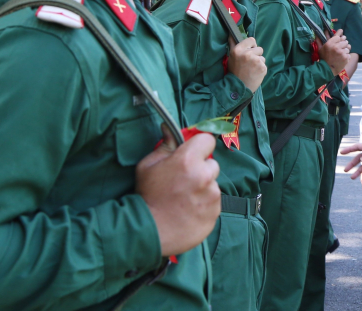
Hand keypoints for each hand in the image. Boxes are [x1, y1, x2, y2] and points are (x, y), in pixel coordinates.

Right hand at [136, 124, 220, 256]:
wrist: (148, 232)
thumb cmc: (146, 196)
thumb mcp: (148, 165)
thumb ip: (164, 145)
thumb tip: (168, 128)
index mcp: (188, 160)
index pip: (207, 140)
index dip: (199, 146)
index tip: (192, 153)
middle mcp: (204, 176)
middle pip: (212, 164)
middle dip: (201, 169)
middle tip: (184, 181)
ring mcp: (212, 196)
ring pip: (213, 185)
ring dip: (203, 189)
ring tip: (184, 200)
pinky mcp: (215, 213)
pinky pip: (214, 203)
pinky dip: (205, 206)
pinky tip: (189, 211)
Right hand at [228, 37, 265, 92]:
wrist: (238, 87)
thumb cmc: (234, 71)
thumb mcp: (231, 57)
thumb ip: (233, 44)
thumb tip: (231, 33)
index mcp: (238, 50)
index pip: (251, 40)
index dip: (251, 45)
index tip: (249, 51)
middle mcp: (247, 54)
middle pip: (259, 48)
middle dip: (255, 54)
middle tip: (249, 63)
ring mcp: (256, 61)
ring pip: (262, 57)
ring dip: (258, 62)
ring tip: (251, 69)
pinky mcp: (262, 67)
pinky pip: (264, 64)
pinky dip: (261, 69)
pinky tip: (254, 73)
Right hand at [320, 29, 350, 74]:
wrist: (327, 70)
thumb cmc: (323, 58)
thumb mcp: (320, 49)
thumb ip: (319, 40)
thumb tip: (316, 33)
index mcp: (329, 43)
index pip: (338, 36)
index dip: (340, 37)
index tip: (341, 37)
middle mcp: (336, 47)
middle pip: (345, 41)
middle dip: (343, 44)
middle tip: (340, 48)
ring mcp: (342, 52)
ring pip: (348, 47)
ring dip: (345, 50)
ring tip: (340, 54)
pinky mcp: (346, 57)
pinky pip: (349, 54)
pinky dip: (346, 56)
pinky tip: (342, 59)